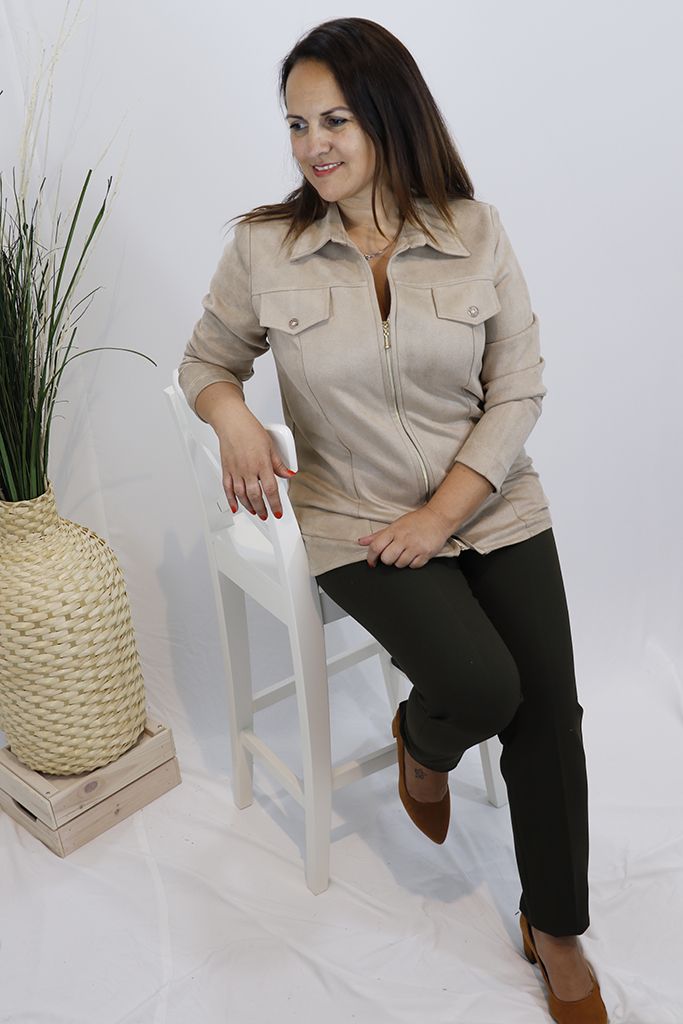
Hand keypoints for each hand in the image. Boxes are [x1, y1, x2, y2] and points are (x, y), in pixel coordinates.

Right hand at [215, 404, 294, 518]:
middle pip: (256, 495)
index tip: (278, 512)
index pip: (271, 489)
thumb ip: (279, 464)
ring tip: (255, 512)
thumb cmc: (250, 430)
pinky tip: (236, 507)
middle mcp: (248, 469)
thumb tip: (288, 474)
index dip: (275, 504)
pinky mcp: (226, 470)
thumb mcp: (270, 446)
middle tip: (266, 515)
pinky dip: (231, 500)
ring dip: (249, 506)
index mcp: (262, 464)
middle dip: (262, 509)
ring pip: (242, 495)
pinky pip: (227, 489)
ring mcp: (236, 471)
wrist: (232, 422)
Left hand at [357, 506, 454, 568]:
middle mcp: (404, 539)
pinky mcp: (426, 554)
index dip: (371, 557)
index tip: (372, 561)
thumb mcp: (395, 524)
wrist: (438, 518)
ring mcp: (415, 547)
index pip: (376, 546)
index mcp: (394, 530)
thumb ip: (378, 535)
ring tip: (405, 553)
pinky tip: (414, 555)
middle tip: (392, 554)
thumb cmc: (417, 520)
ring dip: (400, 562)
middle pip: (387, 559)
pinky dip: (412, 563)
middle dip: (387, 559)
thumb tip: (362, 542)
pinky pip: (413, 566)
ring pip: (399, 564)